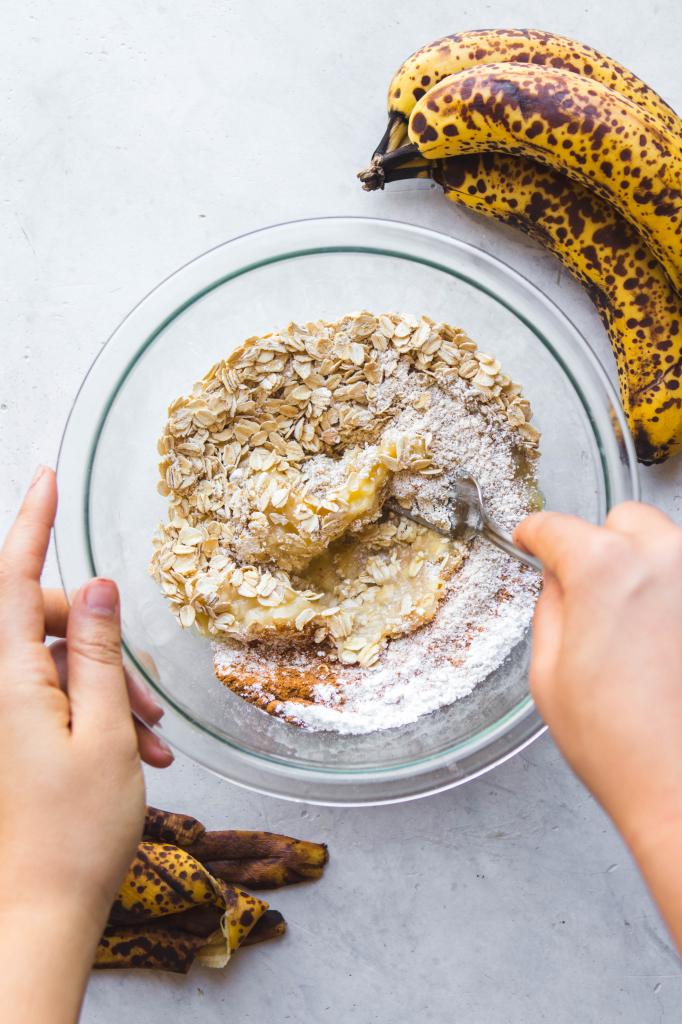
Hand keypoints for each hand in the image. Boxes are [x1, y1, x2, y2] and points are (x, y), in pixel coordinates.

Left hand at [0, 467, 164, 1021]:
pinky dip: (98, 711)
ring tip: (151, 738)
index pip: (12, 581)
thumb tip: (94, 583)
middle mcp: (0, 690)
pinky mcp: (15, 733)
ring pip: (57, 662)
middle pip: (41, 621)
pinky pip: (55, 695)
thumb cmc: (75, 831)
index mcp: (10, 682)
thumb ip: (95, 652)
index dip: (30, 524)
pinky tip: (137, 749)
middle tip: (146, 695)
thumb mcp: (104, 733)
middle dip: (97, 637)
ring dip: (107, 685)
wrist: (40, 909)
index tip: (45, 476)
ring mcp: (6, 713)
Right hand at [515, 502, 681, 948]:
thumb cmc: (618, 742)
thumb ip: (550, 608)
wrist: (680, 787)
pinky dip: (671, 600)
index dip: (535, 534)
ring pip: (666, 546)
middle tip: (588, 592)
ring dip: (644, 570)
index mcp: (604, 568)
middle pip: (623, 522)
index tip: (532, 540)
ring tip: (633, 629)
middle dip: (601, 546)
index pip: (556, 528)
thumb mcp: (548, 672)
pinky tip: (662, 643)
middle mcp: (663, 559)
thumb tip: (558, 582)